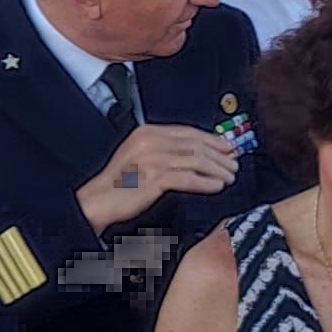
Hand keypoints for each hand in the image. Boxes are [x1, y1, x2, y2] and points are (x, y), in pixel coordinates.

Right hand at [74, 123, 239, 230]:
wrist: (98, 199)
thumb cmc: (118, 183)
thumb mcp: (138, 155)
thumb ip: (162, 149)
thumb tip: (194, 153)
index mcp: (147, 132)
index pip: (188, 131)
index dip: (211, 139)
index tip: (227, 146)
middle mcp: (151, 141)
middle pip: (195, 144)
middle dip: (219, 155)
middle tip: (233, 163)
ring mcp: (153, 158)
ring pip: (196, 160)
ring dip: (217, 169)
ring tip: (228, 177)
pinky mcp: (155, 178)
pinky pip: (188, 178)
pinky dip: (206, 183)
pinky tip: (216, 187)